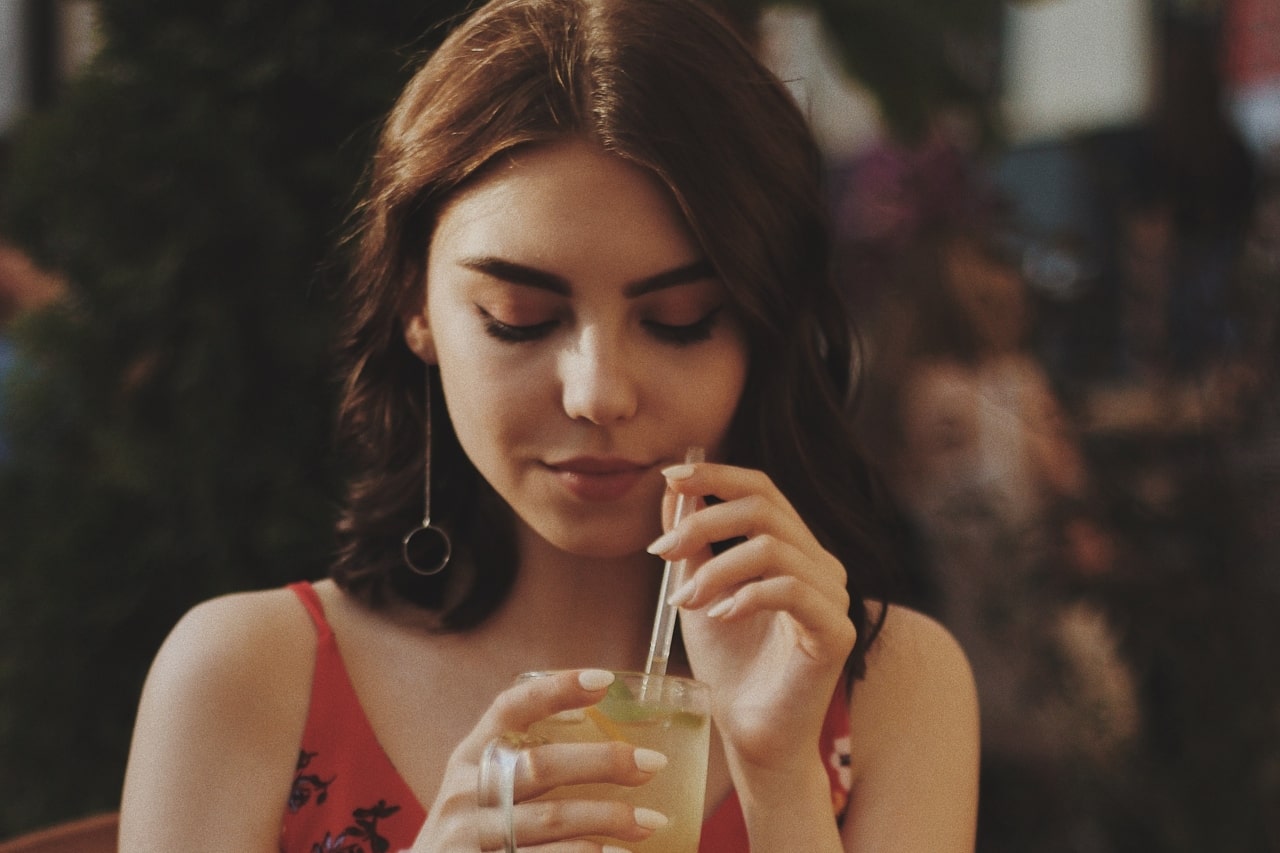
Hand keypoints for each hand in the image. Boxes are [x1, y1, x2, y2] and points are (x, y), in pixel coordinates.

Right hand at [408, 669, 668, 851]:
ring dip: (608, 818)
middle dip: (603, 762)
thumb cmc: (474, 832)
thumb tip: (619, 754)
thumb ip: (527, 768)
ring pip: (549, 819)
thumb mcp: (483, 790)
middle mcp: (465, 791)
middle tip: (653, 764)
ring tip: (652, 822)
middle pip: (541, 765)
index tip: (605, 680)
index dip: (555, 690)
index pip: (510, 708)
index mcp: (470, 756)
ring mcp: (470, 835)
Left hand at [649, 461, 855, 771]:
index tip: (670, 477)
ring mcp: (834, 597)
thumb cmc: (728, 663)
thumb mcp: (698, 589)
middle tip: (660, 550)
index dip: (717, 475)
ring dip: (715, 568)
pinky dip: (746, 596)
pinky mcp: (835, 632)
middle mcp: (820, 564)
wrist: (749, 731)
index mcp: (793, 548)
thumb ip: (692, 541)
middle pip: (765, 508)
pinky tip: (719, 616)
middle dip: (704, 520)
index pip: (762, 490)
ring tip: (684, 600)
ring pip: (773, 548)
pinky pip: (790, 591)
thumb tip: (673, 487)